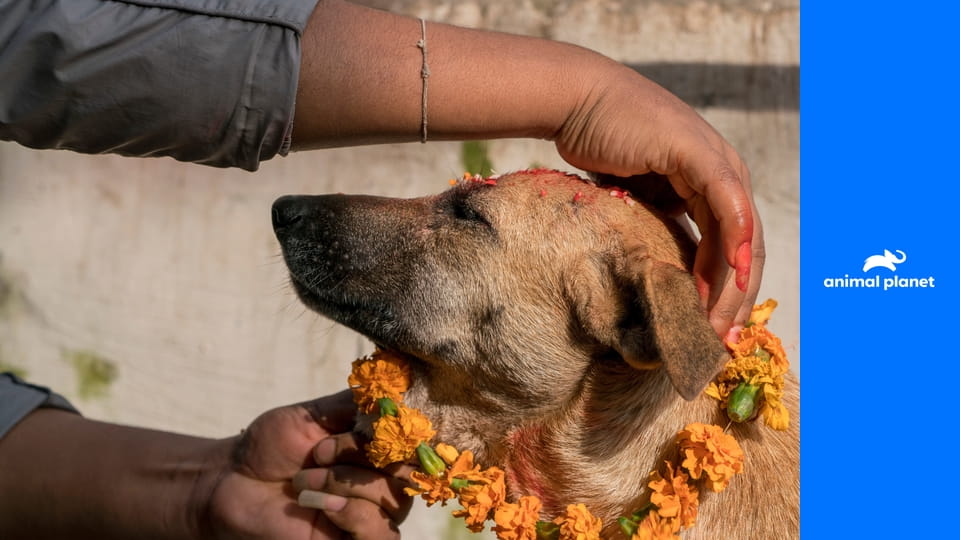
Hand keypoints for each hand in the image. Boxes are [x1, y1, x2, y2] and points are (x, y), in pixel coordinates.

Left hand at [202, 390, 412, 538]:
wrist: (232, 483)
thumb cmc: (272, 446)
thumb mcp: (315, 414)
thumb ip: (359, 404)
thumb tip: (400, 387)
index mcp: (380, 447)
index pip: (420, 439)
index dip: (407, 429)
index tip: (380, 419)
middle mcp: (384, 480)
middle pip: (412, 468)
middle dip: (365, 455)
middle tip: (319, 452)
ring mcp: (373, 513)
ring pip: (396, 500)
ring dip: (349, 484)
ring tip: (306, 480)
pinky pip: (382, 533)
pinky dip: (353, 514)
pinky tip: (323, 506)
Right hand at [555, 60, 763, 338]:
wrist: (577, 105)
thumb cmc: (599, 149)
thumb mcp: (635, 201)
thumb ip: (657, 229)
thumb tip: (656, 281)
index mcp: (712, 187)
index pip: (733, 249)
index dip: (730, 294)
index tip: (715, 336)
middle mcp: (723, 175)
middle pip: (746, 248)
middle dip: (736, 299)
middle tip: (721, 343)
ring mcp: (715, 162)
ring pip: (741, 233)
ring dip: (734, 283)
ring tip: (716, 324)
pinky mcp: (697, 153)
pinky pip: (726, 202)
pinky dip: (734, 239)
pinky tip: (734, 272)